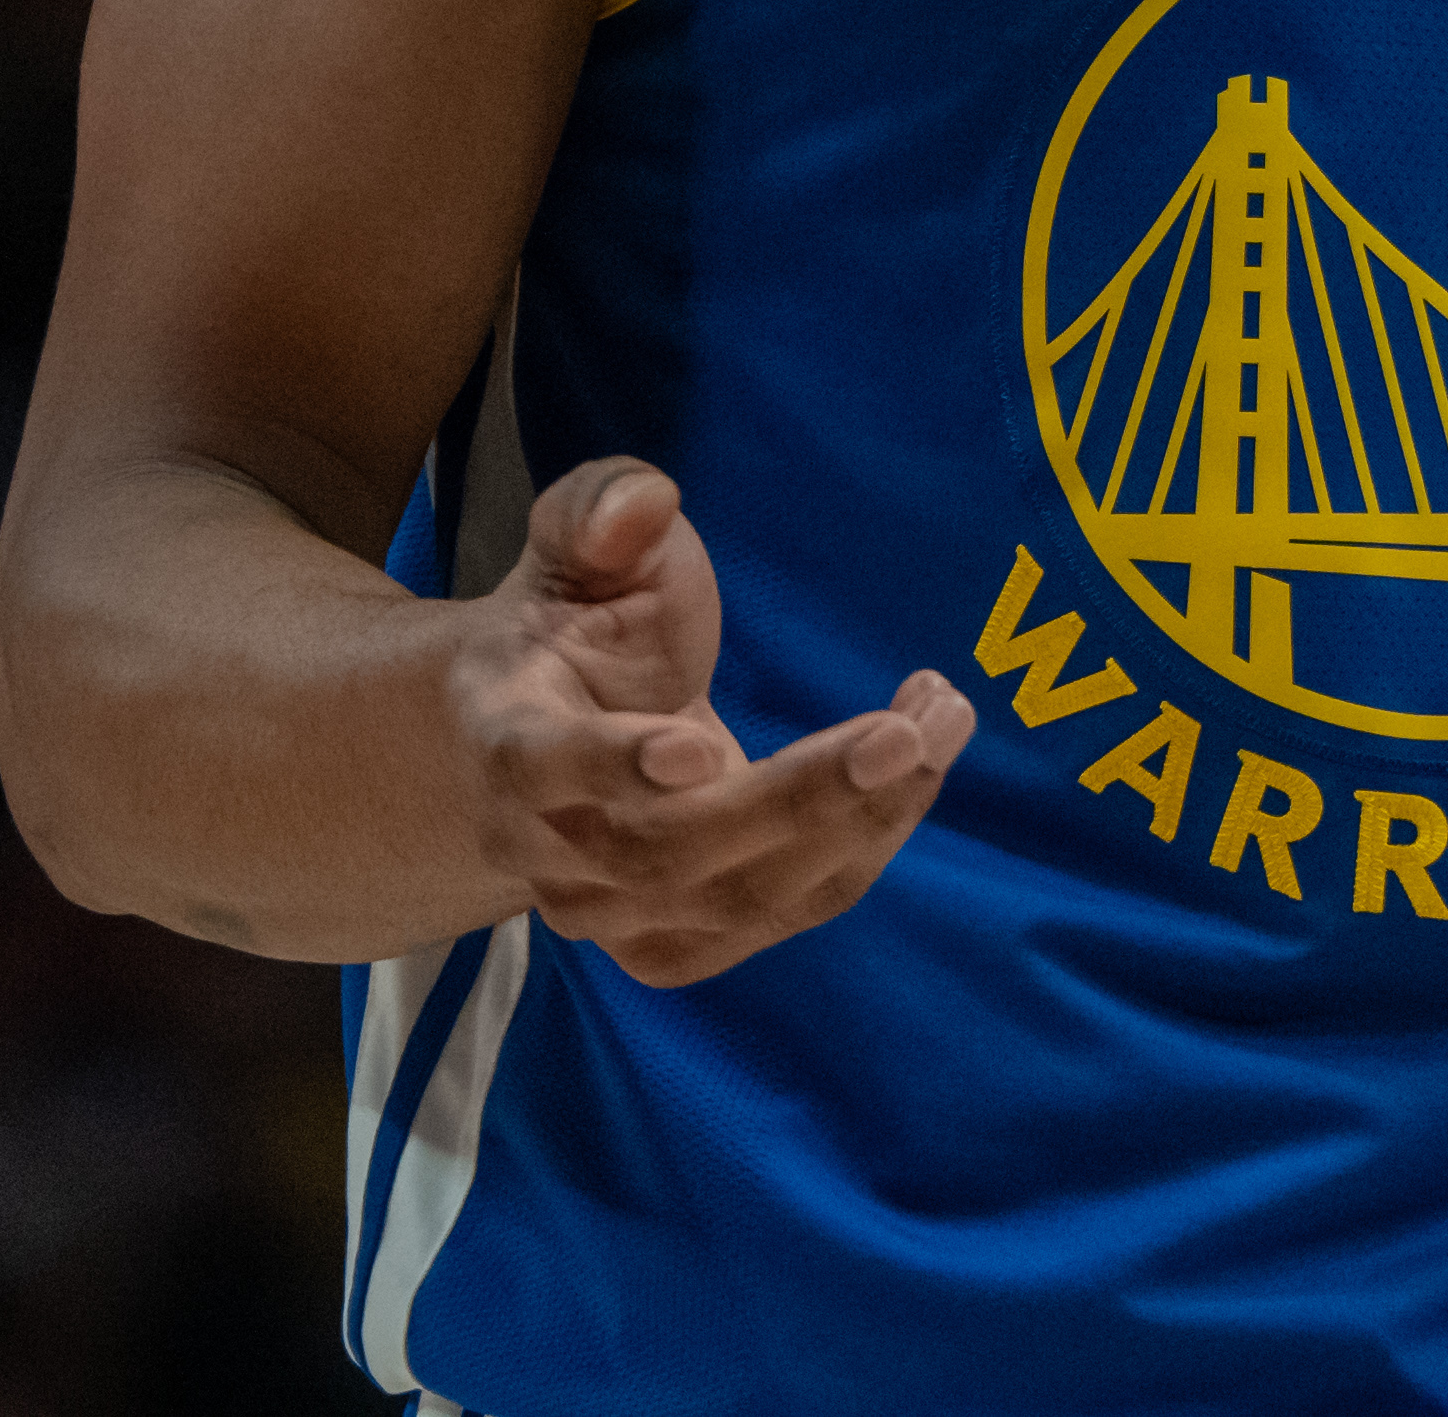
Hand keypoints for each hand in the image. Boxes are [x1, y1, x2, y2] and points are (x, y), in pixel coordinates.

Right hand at [441, 453, 974, 984]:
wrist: (538, 744)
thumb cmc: (573, 630)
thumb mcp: (573, 548)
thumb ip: (600, 513)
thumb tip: (642, 503)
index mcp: (506, 736)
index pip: (544, 769)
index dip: (614, 767)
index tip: (698, 748)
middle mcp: (545, 847)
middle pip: (671, 851)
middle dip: (803, 795)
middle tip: (914, 725)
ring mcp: (609, 914)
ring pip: (742, 897)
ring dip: (860, 819)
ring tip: (942, 722)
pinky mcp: (676, 944)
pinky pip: (783, 911)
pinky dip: (863, 844)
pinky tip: (917, 768)